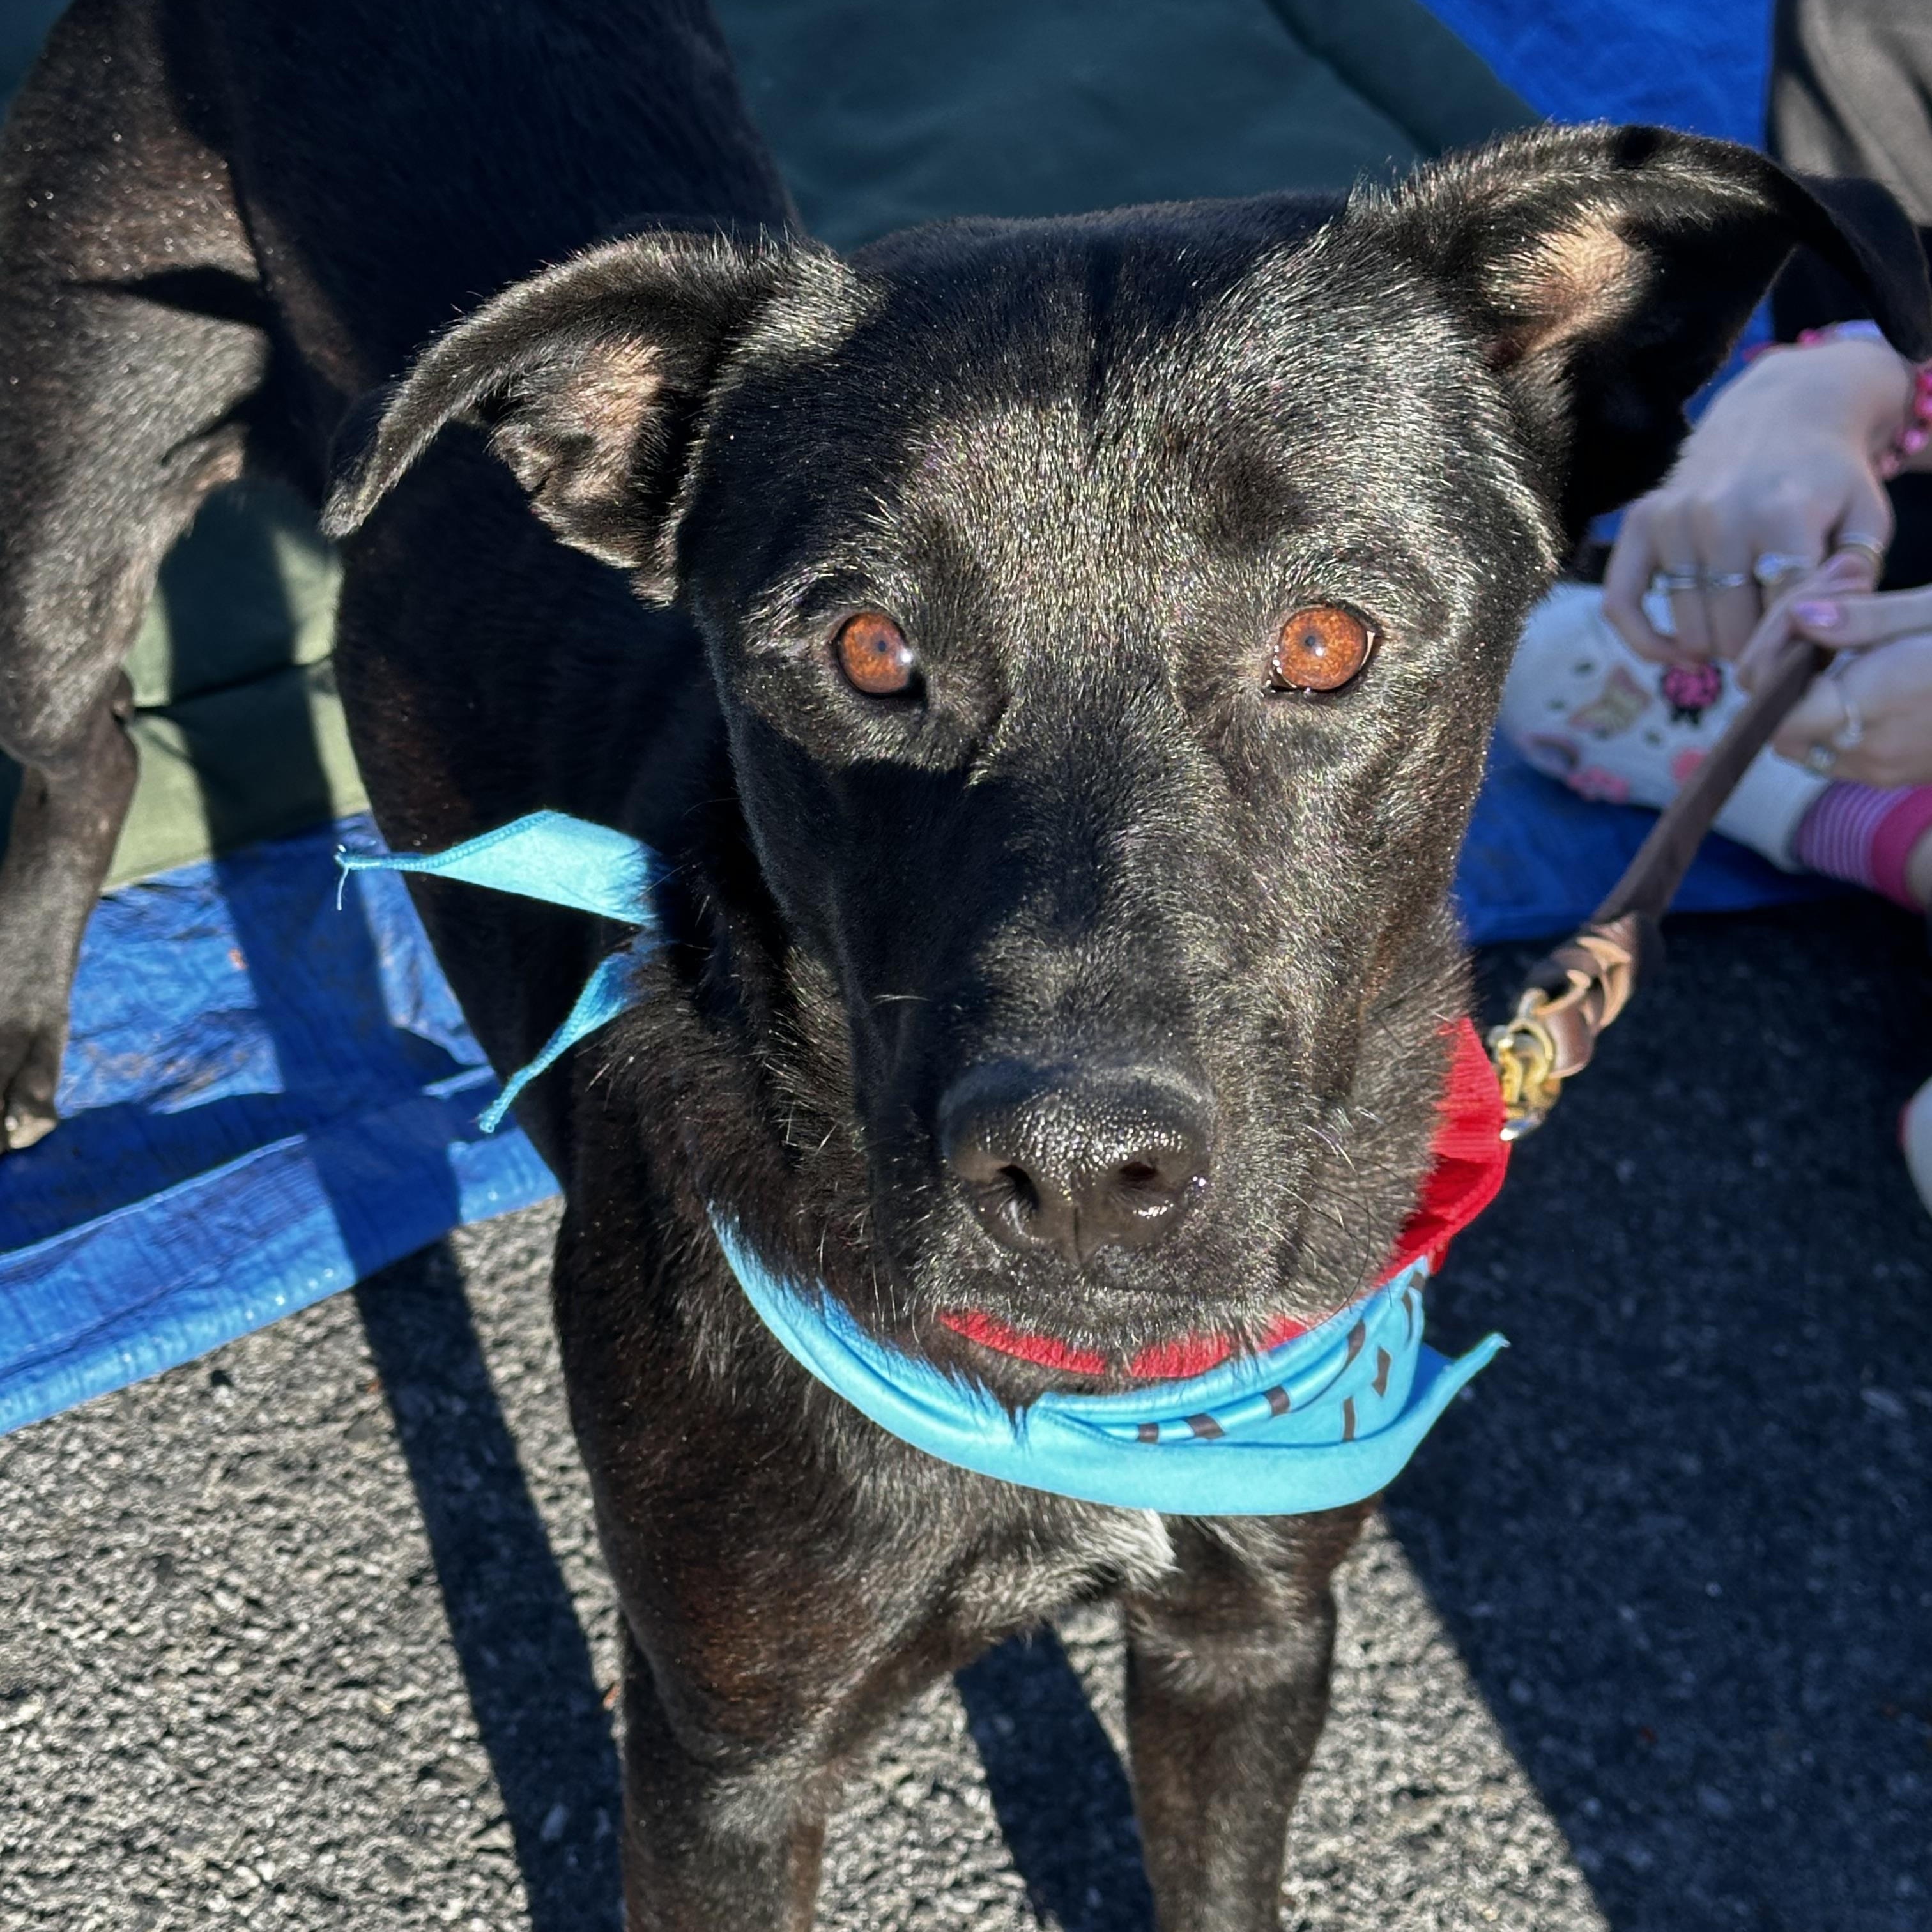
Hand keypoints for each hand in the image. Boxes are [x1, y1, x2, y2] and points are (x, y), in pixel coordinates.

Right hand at [1601, 337, 1911, 664]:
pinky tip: (1678, 655)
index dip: (1799, 648)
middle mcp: (1719, 515)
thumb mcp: (1866, 520)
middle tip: (1776, 639)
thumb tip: (1812, 634)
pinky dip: (1646, 643)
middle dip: (1759, 649)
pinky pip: (1622, 603)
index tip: (1805, 657)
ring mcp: (1674, 517)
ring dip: (1717, 645)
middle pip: (1734, 633)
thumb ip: (1852, 580)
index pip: (1784, 618)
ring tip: (1743, 629)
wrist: (1784, 410)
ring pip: (1690, 630)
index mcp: (1784, 514)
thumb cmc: (1830, 478)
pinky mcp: (1641, 520)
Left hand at [1747, 580, 1931, 788]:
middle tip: (1815, 624)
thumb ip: (1863, 621)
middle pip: (1780, 733)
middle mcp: (1873, 752)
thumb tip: (1800, 619)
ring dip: (1805, 701)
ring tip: (1840, 645)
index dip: (1772, 665)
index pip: (1776, 714)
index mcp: (1880, 704)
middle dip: (1781, 681)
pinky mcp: (1900, 775)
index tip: (1802, 618)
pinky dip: (1833, 719)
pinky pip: (1841, 754)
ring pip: (1806, 746)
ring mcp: (1886, 771)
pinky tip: (1862, 677)